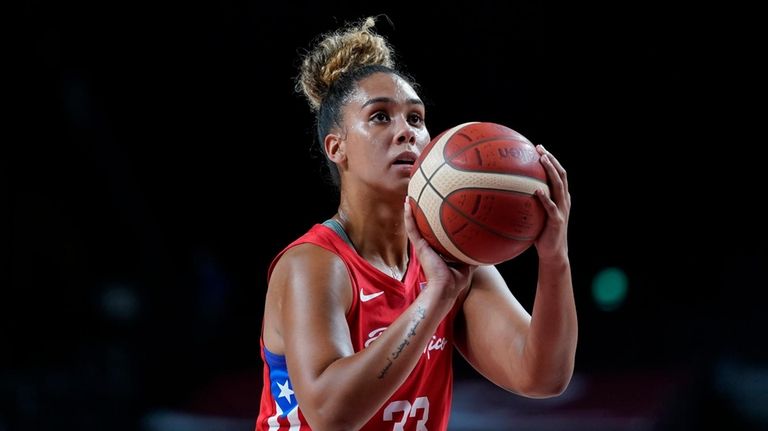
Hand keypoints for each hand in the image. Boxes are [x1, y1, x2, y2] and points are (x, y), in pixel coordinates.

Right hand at [403, 200, 475, 298]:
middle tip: (419, 199)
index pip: (434, 233)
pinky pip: (412, 229)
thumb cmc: (456, 279)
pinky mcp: (419, 246)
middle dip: (420, 213)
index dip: (433, 222)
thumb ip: (473, 252)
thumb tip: (487, 246)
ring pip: (414, 225)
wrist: (446, 288)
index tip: (434, 209)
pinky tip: (407, 205)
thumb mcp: (467, 262)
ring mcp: (422, 246)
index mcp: (437, 250)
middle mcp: (428, 246)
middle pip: (423, 227)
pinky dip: (408, 217)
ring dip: (410, 212)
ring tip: (409, 197)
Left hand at [534, 145, 570, 261]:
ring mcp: (562, 210)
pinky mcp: (557, 221)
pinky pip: (551, 207)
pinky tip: (537, 190)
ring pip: (559, 186)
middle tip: (540, 148)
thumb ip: (527, 204)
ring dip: (551, 171)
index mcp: (560, 198)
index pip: (559, 174)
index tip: (540, 148)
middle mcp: (564, 201)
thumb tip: (505, 194)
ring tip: (543, 160)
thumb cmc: (541, 234)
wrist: (552, 253)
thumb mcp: (535, 216)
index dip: (552, 160)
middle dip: (552, 160)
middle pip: (561, 175)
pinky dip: (545, 198)